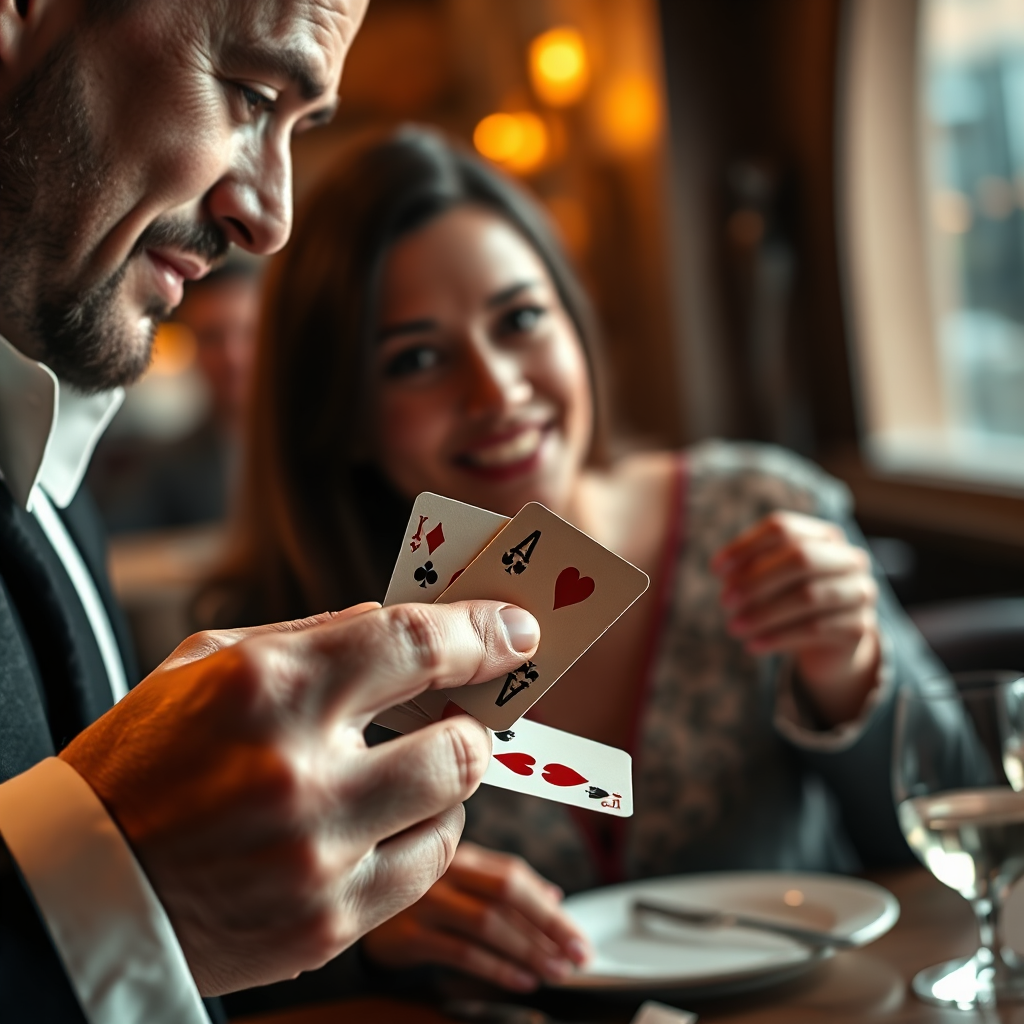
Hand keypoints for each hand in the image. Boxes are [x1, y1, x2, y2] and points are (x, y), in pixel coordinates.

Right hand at [59, 600, 539, 995]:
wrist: (82, 885)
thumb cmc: (146, 758)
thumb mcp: (209, 663)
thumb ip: (316, 636)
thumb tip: (407, 630)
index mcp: (267, 687)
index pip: (414, 644)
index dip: (481, 631)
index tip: (517, 630)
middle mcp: (299, 774)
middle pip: (459, 743)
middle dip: (473, 722)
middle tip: (461, 714)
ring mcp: (317, 859)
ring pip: (452, 810)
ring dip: (443, 783)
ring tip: (400, 773)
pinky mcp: (328, 924)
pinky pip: (425, 867)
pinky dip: (419, 836)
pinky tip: (378, 823)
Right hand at [363, 842, 589, 990]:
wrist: (345, 907)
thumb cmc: (412, 891)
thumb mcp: (457, 875)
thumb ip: (502, 881)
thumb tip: (554, 896)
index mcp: (458, 848)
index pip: (514, 874)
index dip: (550, 906)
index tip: (579, 934)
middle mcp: (440, 866)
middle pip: (506, 892)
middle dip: (550, 927)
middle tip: (579, 955)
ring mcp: (422, 898)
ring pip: (487, 923)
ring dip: (529, 951)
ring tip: (556, 972)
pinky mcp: (405, 933)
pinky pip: (460, 951)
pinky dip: (496, 968)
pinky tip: (521, 981)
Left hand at [711, 511, 880, 725]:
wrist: (833, 645)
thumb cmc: (792, 601)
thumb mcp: (771, 582)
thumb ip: (750, 571)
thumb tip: (722, 571)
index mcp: (825, 537)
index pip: (784, 529)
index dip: (746, 546)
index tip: (715, 570)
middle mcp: (849, 559)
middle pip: (800, 558)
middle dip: (756, 580)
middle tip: (724, 601)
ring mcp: (859, 592)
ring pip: (808, 596)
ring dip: (763, 613)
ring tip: (733, 628)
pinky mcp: (859, 627)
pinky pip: (815, 629)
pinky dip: (778, 637)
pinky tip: (753, 645)